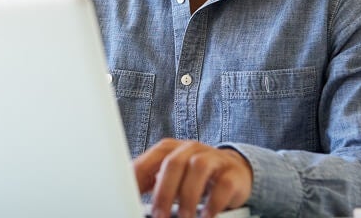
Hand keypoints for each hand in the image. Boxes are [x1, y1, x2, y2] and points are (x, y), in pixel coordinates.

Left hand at [134, 138, 251, 217]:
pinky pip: (223, 184)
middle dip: (164, 192)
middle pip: (173, 163)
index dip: (137, 179)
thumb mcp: (169, 176)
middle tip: (159, 215)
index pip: (149, 160)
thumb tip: (127, 197)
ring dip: (188, 197)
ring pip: (198, 169)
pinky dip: (213, 203)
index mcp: (169, 149)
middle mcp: (190, 149)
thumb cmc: (192, 176)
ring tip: (184, 217)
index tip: (128, 198)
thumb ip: (149, 183)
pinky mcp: (231, 172)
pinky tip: (206, 215)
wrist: (233, 170)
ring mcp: (213, 158)